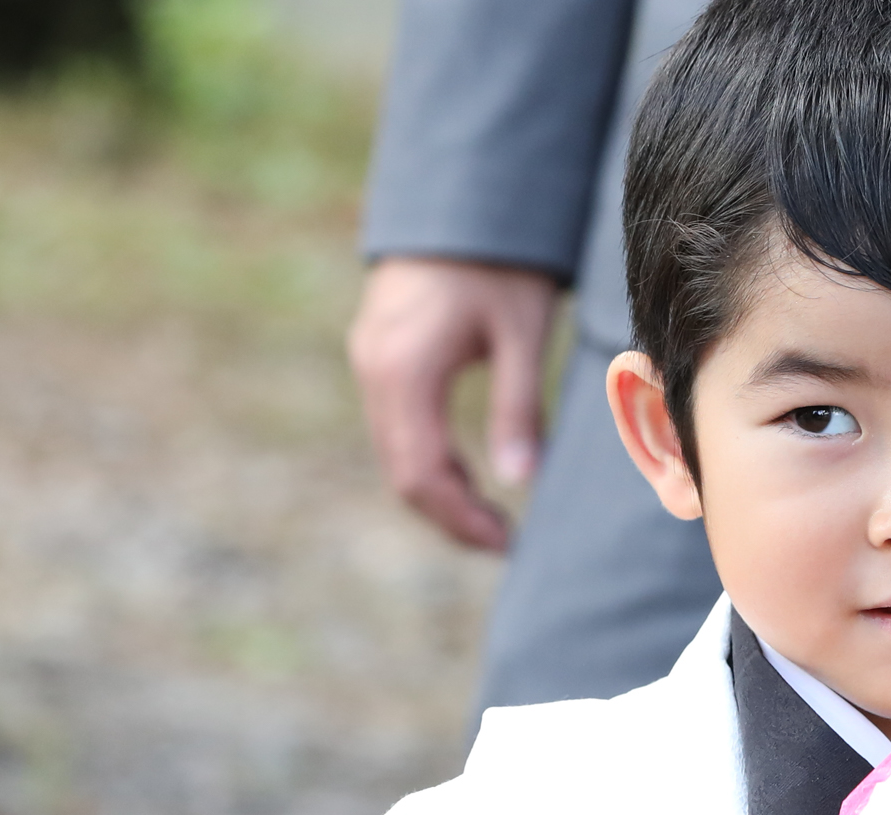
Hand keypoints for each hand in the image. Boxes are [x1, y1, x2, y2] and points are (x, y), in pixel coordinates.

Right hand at [347, 257, 559, 550]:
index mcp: (404, 370)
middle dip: (452, 516)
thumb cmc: (501, 261)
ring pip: (395, 453)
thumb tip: (519, 483)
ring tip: (492, 518)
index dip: (462, 519)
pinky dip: (428, 462)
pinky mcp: (378, 354)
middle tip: (504, 542)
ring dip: (440, 493)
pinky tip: (469, 476)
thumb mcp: (521, 334)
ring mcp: (369, 361)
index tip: (508, 544)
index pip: (422, 474)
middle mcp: (374, 369)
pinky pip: (395, 428)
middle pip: (402, 474)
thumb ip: (518, 408)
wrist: (462, 193)